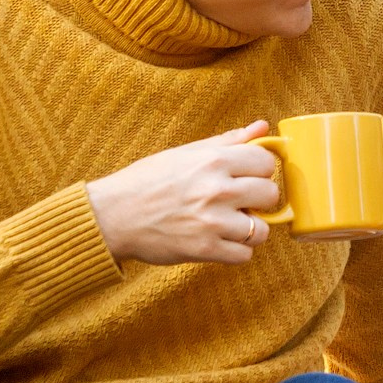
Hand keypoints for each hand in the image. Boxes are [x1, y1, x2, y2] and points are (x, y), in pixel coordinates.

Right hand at [86, 123, 287, 264]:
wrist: (112, 215)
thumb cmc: (147, 182)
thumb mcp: (185, 153)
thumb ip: (227, 141)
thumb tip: (262, 126)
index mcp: (212, 160)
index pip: (266, 162)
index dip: (260, 170)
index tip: (247, 176)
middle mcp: (216, 190)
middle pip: (271, 194)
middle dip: (259, 199)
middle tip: (240, 202)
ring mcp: (212, 222)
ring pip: (262, 230)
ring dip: (251, 229)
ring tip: (231, 224)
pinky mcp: (205, 249)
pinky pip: (245, 255)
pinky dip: (237, 251)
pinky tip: (221, 241)